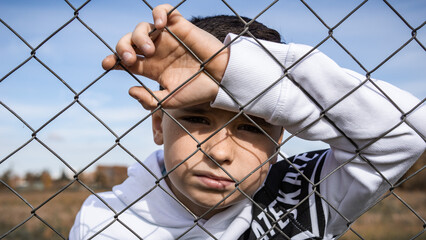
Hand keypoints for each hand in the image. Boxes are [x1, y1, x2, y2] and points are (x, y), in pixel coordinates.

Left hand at [102, 4, 228, 109]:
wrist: (221, 80)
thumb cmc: (197, 91)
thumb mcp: (170, 101)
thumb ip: (149, 100)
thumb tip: (130, 89)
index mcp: (151, 68)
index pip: (125, 60)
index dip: (112, 60)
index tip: (107, 64)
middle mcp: (156, 51)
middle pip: (128, 42)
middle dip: (122, 48)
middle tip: (129, 59)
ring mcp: (167, 38)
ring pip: (141, 27)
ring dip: (138, 36)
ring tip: (149, 49)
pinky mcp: (180, 26)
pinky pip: (164, 12)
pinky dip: (157, 13)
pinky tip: (159, 24)